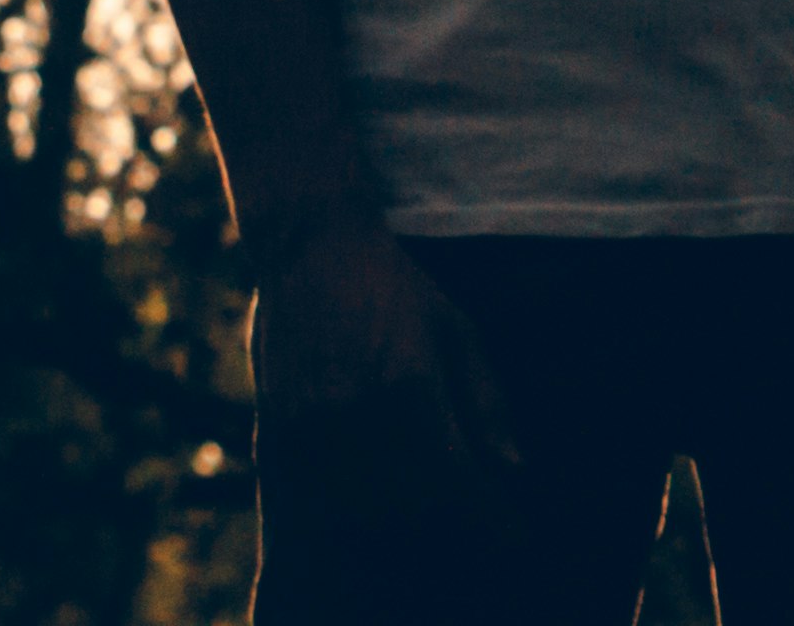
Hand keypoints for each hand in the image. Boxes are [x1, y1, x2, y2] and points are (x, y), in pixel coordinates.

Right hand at [249, 226, 522, 527]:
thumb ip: (485, 401)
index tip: (511, 539)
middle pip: (408, 507)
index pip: (455, 480)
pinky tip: (360, 527)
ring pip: (360, 512)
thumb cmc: (395, 284)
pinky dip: (342, 522)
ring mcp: (313, 425)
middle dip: (446, 535)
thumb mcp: (455, 329)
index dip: (487, 518)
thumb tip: (515, 468)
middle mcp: (358, 412)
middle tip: (472, 548)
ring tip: (421, 548)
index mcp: (410, 386)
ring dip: (394, 537)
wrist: (311, 245)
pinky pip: (314, 499)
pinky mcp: (279, 430)